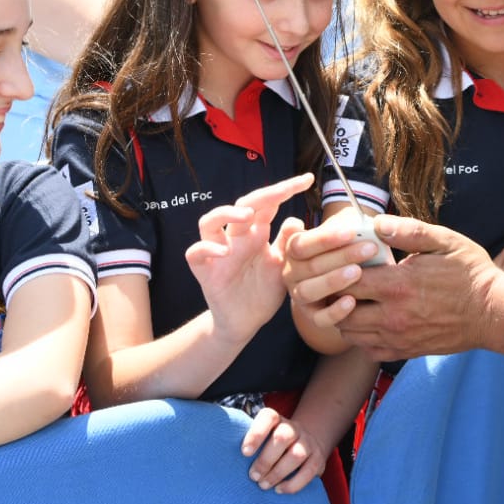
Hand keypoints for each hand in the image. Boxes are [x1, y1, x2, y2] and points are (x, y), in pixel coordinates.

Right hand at [184, 174, 312, 345]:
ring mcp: (217, 253)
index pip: (268, 204)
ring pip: (209, 221)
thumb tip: (297, 218)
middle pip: (241, 205)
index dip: (285, 190)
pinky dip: (208, 248)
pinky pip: (196, 253)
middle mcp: (236, 238)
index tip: (308, 179)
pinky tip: (225, 252)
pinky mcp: (204, 272)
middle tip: (283, 191)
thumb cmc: (263, 292)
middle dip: (263, 194)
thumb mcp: (282, 267)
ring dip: (227, 214)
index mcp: (257, 234)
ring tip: (248, 217)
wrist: (245, 324)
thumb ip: (288, 244)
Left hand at [240, 406, 327, 493]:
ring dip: (277, 473)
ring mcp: (308, 443)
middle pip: (283, 437)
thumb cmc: (272, 445)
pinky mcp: (318, 459)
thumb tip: (226, 461)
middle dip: (265, 460)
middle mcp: (294, 428)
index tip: (244, 453)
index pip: (268, 417)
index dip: (256, 434)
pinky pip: (309, 472)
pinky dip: (293, 484)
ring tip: (263, 485)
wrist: (306, 443)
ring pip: (297, 454)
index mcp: (277, 420)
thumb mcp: (263, 438)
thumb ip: (250, 444)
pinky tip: (279, 489)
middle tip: (253, 476)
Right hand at [281, 213, 390, 343]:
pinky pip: (319, 318)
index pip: (302, 244)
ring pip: (309, 291)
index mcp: (293, 250)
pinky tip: (352, 302)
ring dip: (333, 281)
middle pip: (310, 266)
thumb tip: (300, 222)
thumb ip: (328, 224)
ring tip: (358, 272)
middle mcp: (291, 273)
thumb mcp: (338, 230)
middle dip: (341, 256)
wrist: (346, 274)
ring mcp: (300, 296)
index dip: (326, 239)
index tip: (352, 232)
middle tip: (369, 248)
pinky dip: (335, 312)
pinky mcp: (312, 316)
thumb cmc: (344, 246)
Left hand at [332, 215, 499, 361]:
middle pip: (341, 311)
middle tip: (340, 282)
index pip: (347, 281)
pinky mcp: (405, 351)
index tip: (343, 261)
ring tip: (353, 300)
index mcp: (399, 285)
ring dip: (345, 316)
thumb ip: (410, 230)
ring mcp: (398, 337)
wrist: (492, 313)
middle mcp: (393, 316)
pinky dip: (361, 337)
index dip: (338, 270)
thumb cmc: (470, 273)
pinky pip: (368, 350)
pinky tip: (369, 321)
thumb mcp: (446, 241)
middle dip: (336, 296)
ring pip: (350, 333)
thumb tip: (378, 223)